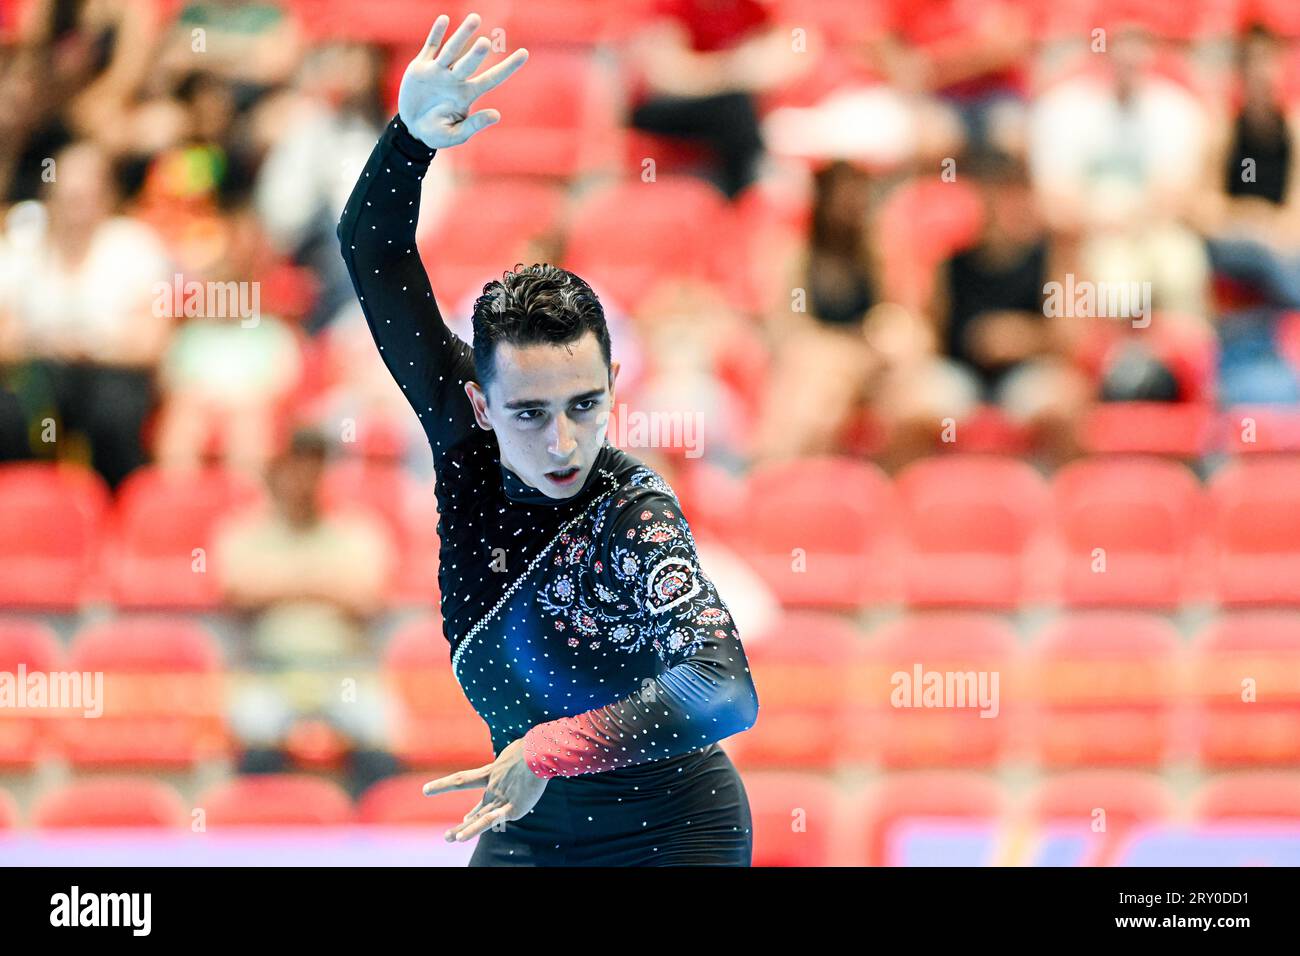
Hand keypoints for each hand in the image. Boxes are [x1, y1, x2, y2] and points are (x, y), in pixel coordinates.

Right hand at [397, 12, 528, 149]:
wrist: (411, 128)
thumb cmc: (436, 133)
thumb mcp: (455, 134)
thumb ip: (474, 125)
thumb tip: (496, 115)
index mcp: (466, 95)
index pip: (492, 79)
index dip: (508, 67)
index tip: (525, 54)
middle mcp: (455, 79)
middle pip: (469, 63)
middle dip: (476, 53)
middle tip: (485, 43)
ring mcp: (438, 71)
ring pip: (452, 50)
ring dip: (462, 35)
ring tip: (475, 19)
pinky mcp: (421, 67)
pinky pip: (431, 46)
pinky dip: (437, 34)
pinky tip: (444, 20)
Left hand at [423, 737, 547, 842]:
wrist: (540, 752)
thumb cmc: (534, 748)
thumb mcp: (518, 750)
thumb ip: (515, 758)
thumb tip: (523, 750)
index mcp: (493, 772)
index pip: (463, 779)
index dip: (444, 784)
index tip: (426, 791)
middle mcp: (494, 788)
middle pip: (475, 808)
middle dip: (463, 823)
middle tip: (448, 837)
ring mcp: (501, 798)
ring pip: (480, 818)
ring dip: (464, 830)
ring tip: (449, 839)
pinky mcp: (512, 808)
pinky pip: (491, 821)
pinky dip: (475, 829)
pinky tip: (463, 837)